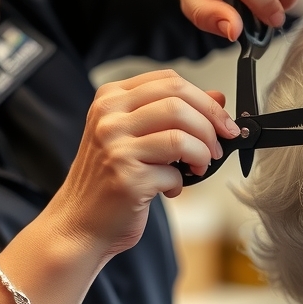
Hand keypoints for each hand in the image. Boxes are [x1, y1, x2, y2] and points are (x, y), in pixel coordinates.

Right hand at [48, 70, 239, 259]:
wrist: (79, 222)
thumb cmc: (109, 179)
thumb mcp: (136, 136)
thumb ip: (172, 114)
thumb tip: (218, 97)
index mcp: (110, 99)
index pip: (169, 81)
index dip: (205, 99)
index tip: (223, 120)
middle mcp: (109, 118)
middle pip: (177, 102)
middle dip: (211, 124)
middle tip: (218, 146)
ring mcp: (115, 147)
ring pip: (180, 136)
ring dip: (202, 154)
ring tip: (199, 167)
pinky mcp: (127, 178)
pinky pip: (174, 173)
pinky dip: (180, 182)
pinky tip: (170, 188)